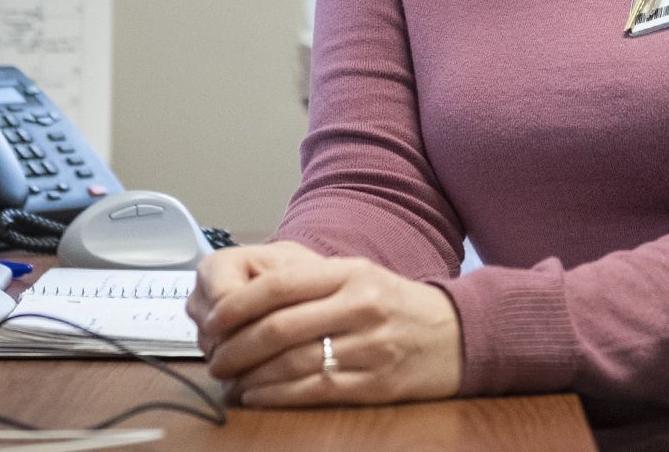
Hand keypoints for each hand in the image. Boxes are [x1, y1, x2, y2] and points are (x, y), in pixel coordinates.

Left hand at [188, 241, 462, 406]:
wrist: (456, 334)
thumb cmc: (394, 304)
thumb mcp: (356, 275)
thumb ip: (306, 281)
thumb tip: (243, 297)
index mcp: (349, 272)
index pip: (279, 286)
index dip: (237, 305)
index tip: (212, 321)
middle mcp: (359, 306)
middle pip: (280, 328)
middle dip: (236, 347)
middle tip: (214, 358)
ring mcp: (369, 347)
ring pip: (293, 363)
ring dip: (251, 376)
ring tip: (228, 381)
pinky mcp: (374, 383)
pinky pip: (314, 392)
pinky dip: (277, 396)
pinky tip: (257, 396)